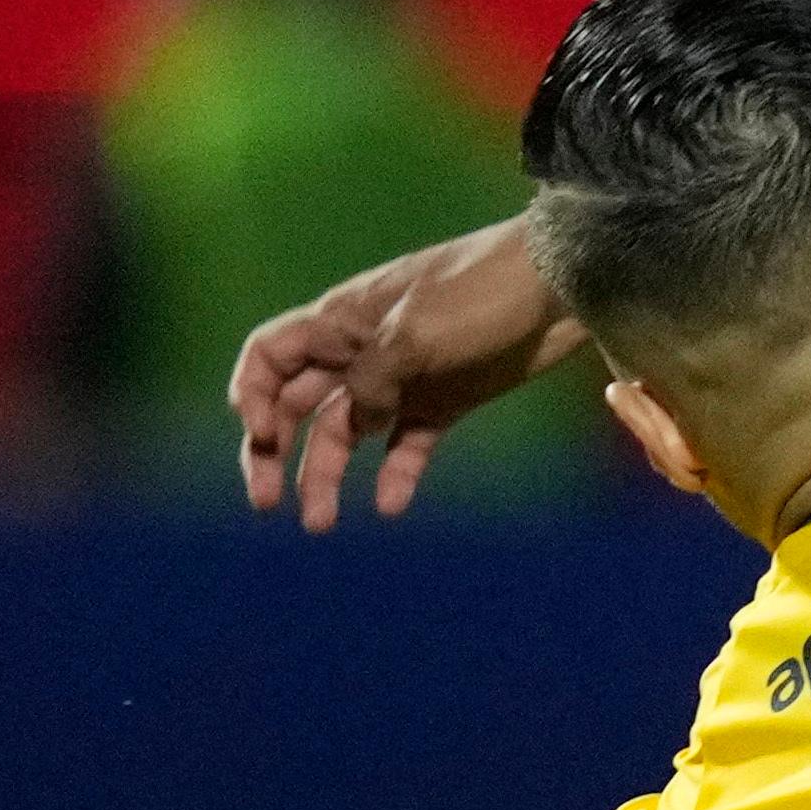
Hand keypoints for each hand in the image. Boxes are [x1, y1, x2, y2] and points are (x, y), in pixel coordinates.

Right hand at [227, 219, 576, 529]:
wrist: (560, 286)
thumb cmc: (480, 292)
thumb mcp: (414, 332)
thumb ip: (372, 380)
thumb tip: (355, 424)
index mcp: (341, 321)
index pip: (270, 357)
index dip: (251, 396)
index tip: (264, 436)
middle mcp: (361, 353)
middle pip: (296, 404)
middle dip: (272, 452)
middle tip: (266, 503)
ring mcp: (402, 380)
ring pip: (347, 433)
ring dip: (325, 475)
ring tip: (321, 523)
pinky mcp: (444, 402)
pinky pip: (405, 445)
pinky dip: (393, 475)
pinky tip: (389, 506)